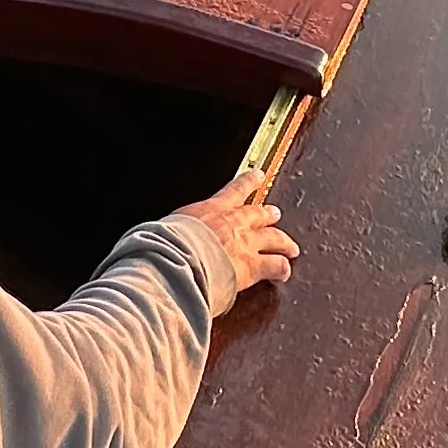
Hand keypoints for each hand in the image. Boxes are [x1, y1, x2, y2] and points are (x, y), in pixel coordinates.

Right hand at [176, 167, 298, 296]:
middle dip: (268, 213)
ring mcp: (247, 243)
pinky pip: (275, 266)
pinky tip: (285, 273)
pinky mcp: (253, 266)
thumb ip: (173, 230)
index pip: (234, 190)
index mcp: (212, 209)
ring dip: (283, 242)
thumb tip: (157, 238)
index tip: (257, 174)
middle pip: (258, 213)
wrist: (181, 259)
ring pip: (273, 238)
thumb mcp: (168, 227)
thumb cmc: (169, 244)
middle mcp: (234, 222)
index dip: (248, 181)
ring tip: (290, 247)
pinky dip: (282, 269)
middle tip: (275, 213)